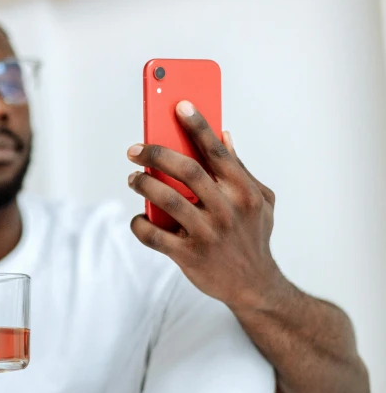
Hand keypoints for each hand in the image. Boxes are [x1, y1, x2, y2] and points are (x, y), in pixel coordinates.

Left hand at [127, 100, 283, 309]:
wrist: (255, 286)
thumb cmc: (253, 236)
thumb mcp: (260, 201)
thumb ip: (240, 169)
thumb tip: (224, 135)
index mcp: (245, 192)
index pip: (218, 152)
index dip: (198, 126)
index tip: (179, 105)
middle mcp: (228, 210)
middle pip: (186, 171)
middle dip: (156, 153)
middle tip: (134, 149)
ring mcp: (208, 234)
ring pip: (166, 199)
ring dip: (143, 184)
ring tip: (133, 178)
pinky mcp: (189, 256)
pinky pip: (154, 235)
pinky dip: (140, 223)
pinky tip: (139, 218)